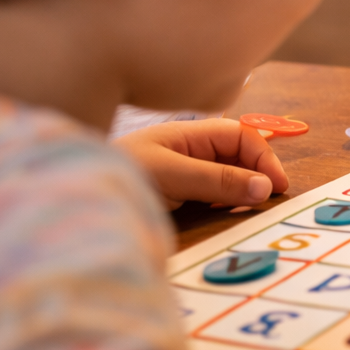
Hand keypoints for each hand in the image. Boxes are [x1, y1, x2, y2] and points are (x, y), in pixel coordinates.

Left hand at [113, 119, 288, 208]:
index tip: (277, 187)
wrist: (72, 198)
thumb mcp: (172, 176)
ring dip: (243, 191)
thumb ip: (218, 181)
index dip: (264, 158)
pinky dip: (226, 203)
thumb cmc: (118, 174)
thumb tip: (265, 188)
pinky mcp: (176, 195)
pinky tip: (227, 215)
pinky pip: (211, 195)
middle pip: (238, 156)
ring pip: (227, 177)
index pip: (242, 137)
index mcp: (190, 134)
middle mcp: (190, 150)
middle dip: (257, 174)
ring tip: (252, 210)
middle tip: (270, 201)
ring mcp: (183, 172)